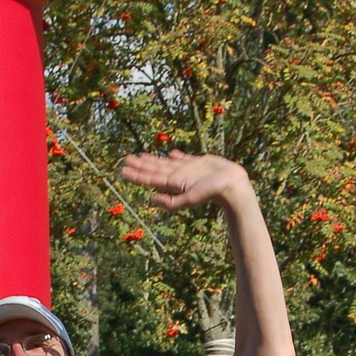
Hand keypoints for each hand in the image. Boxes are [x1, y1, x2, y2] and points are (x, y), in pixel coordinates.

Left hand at [118, 150, 250, 211]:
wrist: (232, 185)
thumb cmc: (212, 192)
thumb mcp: (190, 198)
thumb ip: (172, 202)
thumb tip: (152, 200)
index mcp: (174, 183)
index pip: (151, 178)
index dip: (137, 174)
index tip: (123, 171)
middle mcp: (178, 176)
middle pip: (155, 169)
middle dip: (141, 165)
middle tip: (126, 159)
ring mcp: (188, 169)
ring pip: (166, 163)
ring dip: (154, 159)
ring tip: (142, 156)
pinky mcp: (199, 163)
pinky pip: (184, 158)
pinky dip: (176, 156)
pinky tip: (170, 153)